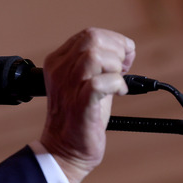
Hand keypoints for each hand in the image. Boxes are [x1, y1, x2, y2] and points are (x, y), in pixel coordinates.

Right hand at [39, 28, 135, 182]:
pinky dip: (116, 85)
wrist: (64, 148)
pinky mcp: (80, 104)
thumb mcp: (81, 81)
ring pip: (95, 56)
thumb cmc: (78, 116)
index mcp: (57, 62)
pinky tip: (118, 94)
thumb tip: (124, 49)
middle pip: (92, 39)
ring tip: (117, 82)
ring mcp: (68, 87)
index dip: (113, 41)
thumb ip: (95, 63)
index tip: (122, 60)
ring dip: (115, 67)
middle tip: (121, 70)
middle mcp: (60, 71)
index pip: (88, 34)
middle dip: (116, 50)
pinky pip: (100, 83)